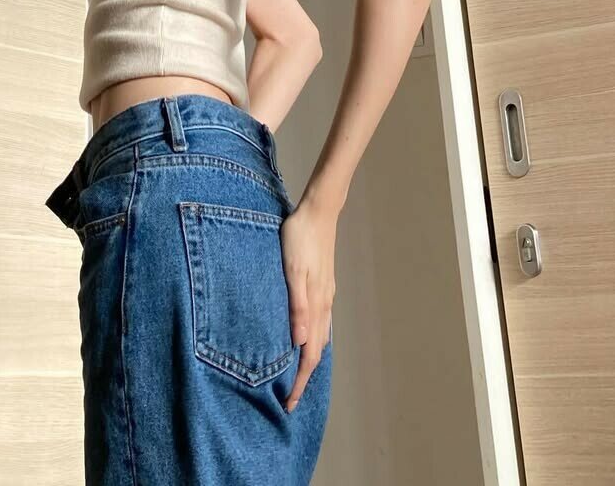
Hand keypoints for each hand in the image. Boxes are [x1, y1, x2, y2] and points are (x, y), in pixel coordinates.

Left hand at [280, 194, 336, 412]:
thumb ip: (297, 305)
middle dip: (303, 377)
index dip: (299, 381)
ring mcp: (326, 296)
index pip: (309, 354)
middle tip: (289, 399)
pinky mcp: (323, 286)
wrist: (318, 212)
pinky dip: (314, 339)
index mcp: (316, 305)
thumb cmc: (300, 237)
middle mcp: (324, 305)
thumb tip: (299, 342)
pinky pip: (321, 323)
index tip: (289, 403)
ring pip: (320, 337)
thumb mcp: (292, 269)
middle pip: (316, 351)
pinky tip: (307, 338)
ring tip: (297, 376)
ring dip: (309, 360)